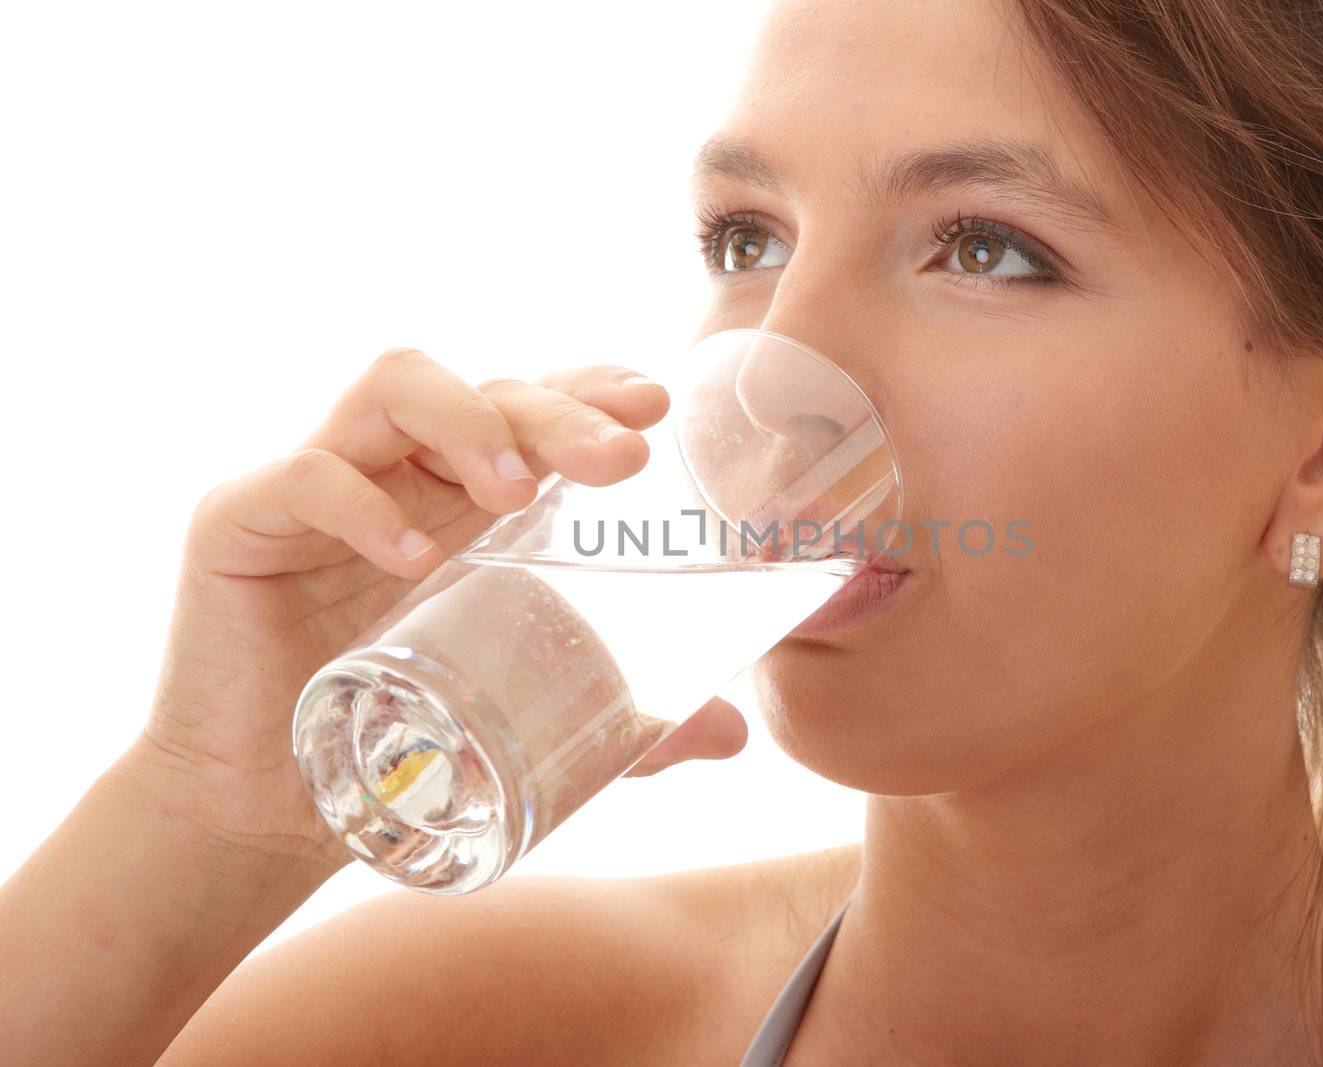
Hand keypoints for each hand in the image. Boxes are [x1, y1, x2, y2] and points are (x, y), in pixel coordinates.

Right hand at [134, 348, 747, 876]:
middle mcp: (399, 473)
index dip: (589, 390)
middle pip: (482, 388)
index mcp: (464, 498)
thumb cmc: (397, 742)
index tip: (654, 405)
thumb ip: (629, 725)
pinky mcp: (240, 523)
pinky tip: (413, 558)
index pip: (530, 407)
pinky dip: (363, 505)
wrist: (264, 810)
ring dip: (469, 423)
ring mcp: (319, 487)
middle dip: (559, 410)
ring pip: (391, 388)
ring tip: (519, 493)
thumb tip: (736, 734)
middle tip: (624, 459)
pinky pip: (303, 477)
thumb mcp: (529, 720)